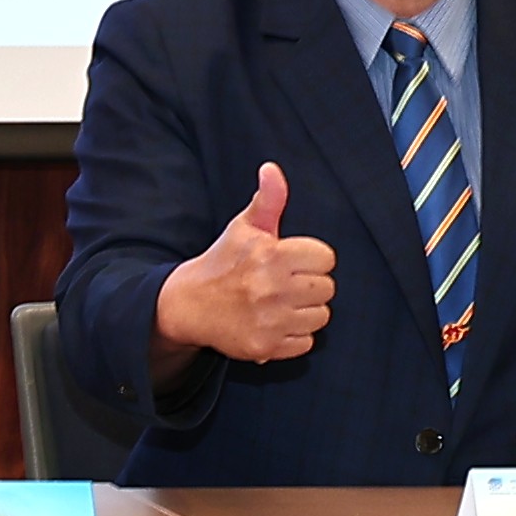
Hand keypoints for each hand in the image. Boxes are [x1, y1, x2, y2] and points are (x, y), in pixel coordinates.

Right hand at [149, 162, 335, 364]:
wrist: (188, 305)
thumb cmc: (223, 262)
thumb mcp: (244, 228)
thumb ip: (268, 199)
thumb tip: (272, 169)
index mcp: (270, 254)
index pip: (326, 258)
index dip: (311, 259)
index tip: (291, 261)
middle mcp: (271, 288)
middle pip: (327, 288)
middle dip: (309, 286)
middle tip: (285, 284)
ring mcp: (269, 320)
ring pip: (320, 317)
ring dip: (304, 312)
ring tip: (280, 305)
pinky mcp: (265, 347)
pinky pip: (305, 343)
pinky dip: (293, 337)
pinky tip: (274, 324)